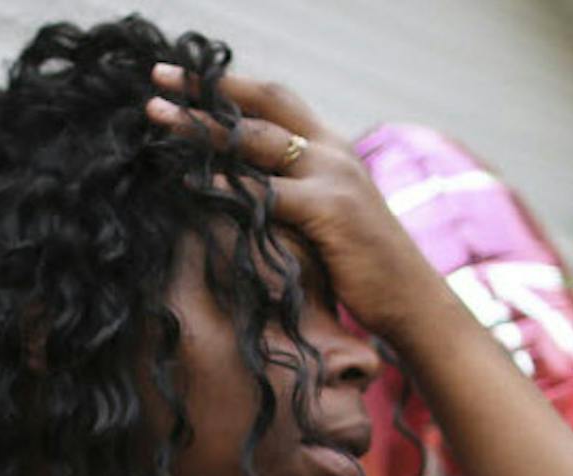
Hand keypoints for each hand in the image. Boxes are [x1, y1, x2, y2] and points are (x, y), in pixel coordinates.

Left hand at [144, 66, 446, 339]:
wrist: (414, 302)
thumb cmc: (365, 270)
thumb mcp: (328, 218)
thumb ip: (293, 194)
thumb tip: (238, 189)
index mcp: (333, 148)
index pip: (275, 100)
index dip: (228, 84)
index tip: (183, 76)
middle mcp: (334, 151)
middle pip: (262, 105)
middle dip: (207, 89)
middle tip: (157, 78)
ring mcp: (334, 178)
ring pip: (257, 140)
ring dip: (203, 128)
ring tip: (159, 118)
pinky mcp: (332, 211)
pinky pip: (269, 191)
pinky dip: (230, 183)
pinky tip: (194, 181)